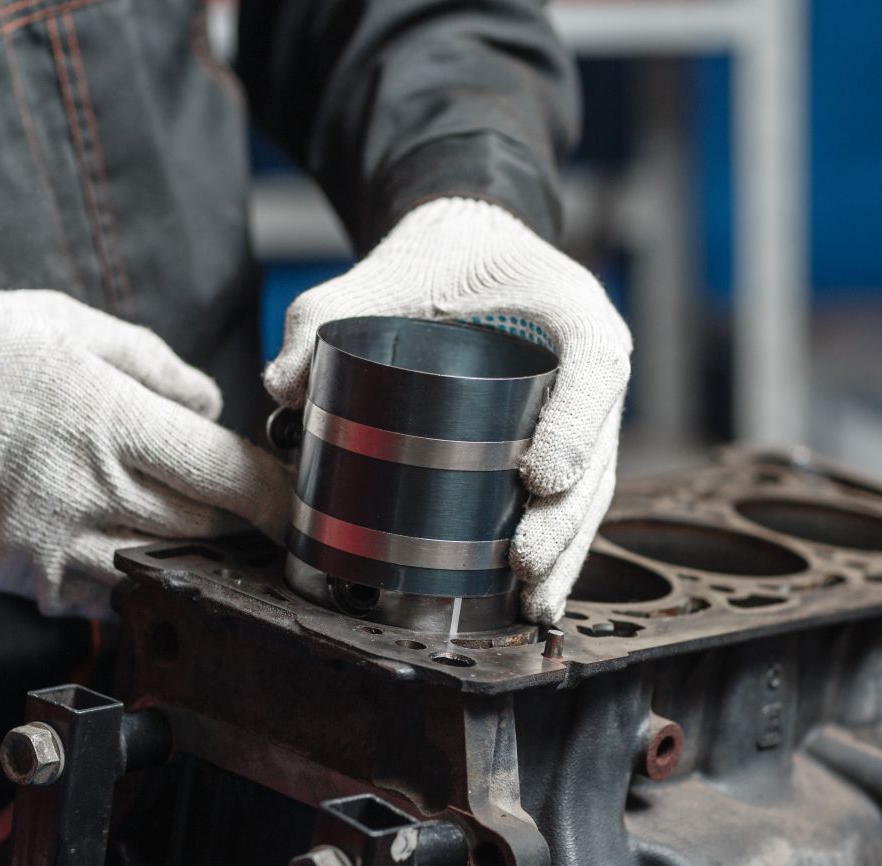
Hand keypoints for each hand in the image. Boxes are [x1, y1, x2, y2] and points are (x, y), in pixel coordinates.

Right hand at [0, 290, 288, 618]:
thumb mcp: (75, 327)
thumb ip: (157, 368)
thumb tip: (211, 407)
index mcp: (118, 425)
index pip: (229, 477)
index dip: (278, 496)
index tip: (301, 504)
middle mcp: (96, 492)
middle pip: (207, 531)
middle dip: (244, 527)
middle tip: (260, 519)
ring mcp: (59, 544)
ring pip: (161, 570)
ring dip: (191, 559)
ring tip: (204, 540)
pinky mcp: (26, 576)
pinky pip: (99, 595)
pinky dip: (123, 577)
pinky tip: (124, 547)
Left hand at [265, 198, 630, 622]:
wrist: (468, 248)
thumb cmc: (437, 258)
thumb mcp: (378, 272)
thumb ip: (322, 314)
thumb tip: (282, 387)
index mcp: (570, 308)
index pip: (594, 367)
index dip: (575, 428)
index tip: (538, 479)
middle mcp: (592, 363)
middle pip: (600, 449)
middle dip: (566, 517)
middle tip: (522, 561)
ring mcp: (587, 410)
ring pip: (594, 488)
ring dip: (568, 550)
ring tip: (536, 603)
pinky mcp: (568, 442)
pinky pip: (574, 500)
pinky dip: (559, 549)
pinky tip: (535, 598)